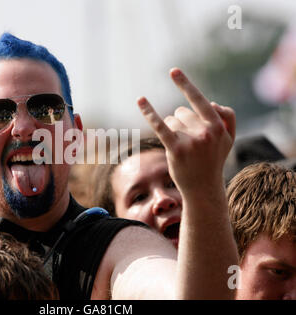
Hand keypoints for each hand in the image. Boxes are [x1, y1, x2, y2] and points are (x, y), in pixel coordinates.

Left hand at [137, 68, 235, 195]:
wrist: (203, 188)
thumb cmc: (213, 161)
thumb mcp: (229, 139)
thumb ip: (227, 118)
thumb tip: (211, 102)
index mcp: (218, 125)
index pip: (199, 99)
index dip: (185, 85)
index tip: (172, 71)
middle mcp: (205, 131)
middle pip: (182, 112)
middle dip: (182, 123)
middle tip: (189, 144)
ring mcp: (190, 141)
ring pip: (171, 120)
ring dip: (173, 130)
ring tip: (183, 148)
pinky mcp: (175, 149)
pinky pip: (160, 125)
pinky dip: (149, 112)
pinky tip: (140, 100)